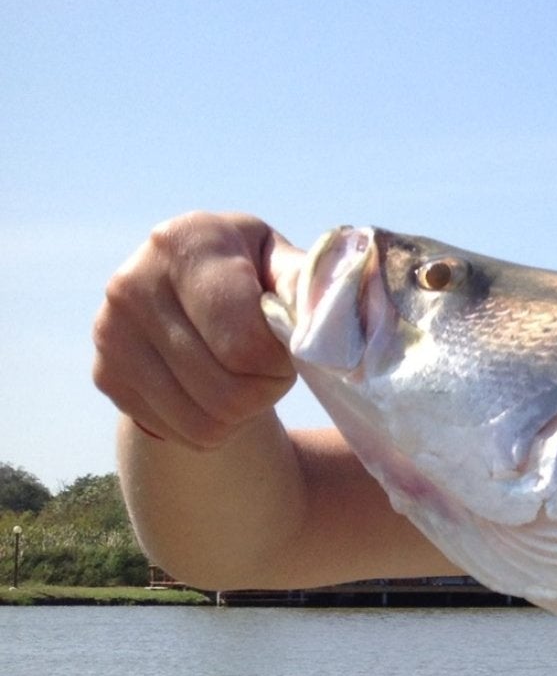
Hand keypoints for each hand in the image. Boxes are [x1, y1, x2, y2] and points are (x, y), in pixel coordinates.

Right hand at [93, 212, 302, 447]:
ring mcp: (111, 331)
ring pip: (206, 421)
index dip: (281, 360)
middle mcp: (134, 283)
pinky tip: (215, 389)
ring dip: (245, 411)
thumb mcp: (279, 261)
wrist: (184, 288)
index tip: (289, 343)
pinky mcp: (105, 373)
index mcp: (186, 242)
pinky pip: (183, 433)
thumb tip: (332, 311)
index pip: (246, 345)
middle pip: (229, 391)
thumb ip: (306, 283)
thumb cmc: (250, 273)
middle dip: (267, 388)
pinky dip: (216, 426)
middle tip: (272, 366)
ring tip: (247, 376)